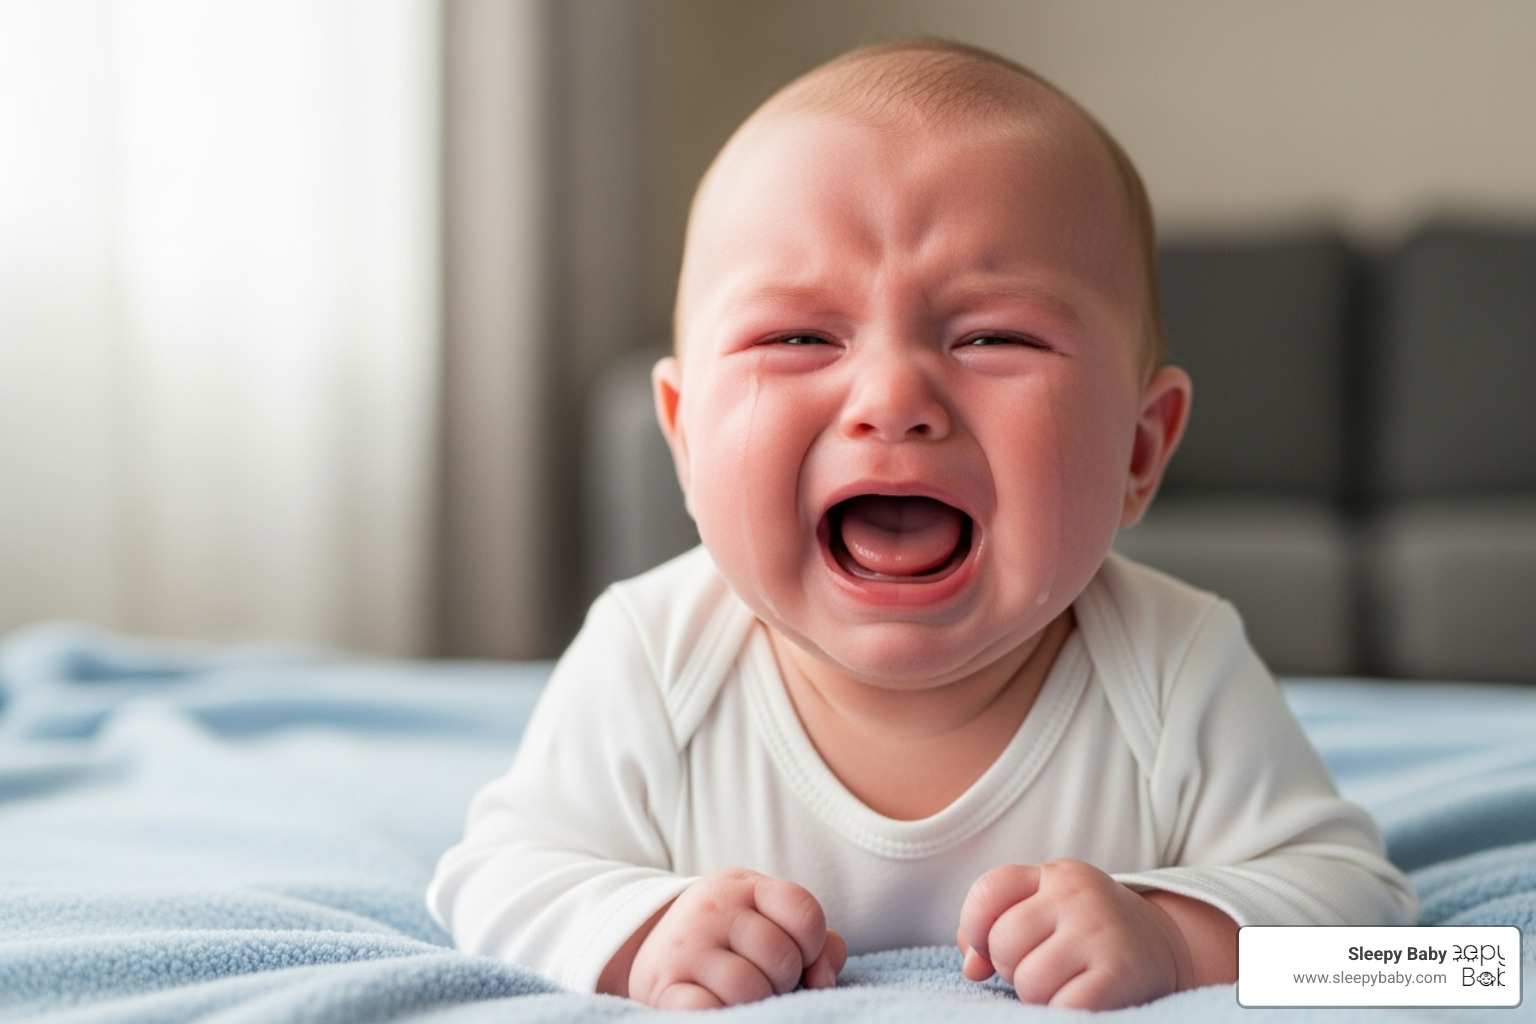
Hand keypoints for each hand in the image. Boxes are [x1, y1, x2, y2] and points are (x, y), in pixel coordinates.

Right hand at [618, 868, 846, 1009]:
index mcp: (744, 886)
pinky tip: (718, 1005)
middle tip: (764, 979)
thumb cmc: (730, 941)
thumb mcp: (771, 922)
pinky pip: (708, 1010)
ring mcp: (685, 945)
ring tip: (743, 995)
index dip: (812, 946)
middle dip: (783, 979)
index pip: (805, 914)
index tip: (797, 955)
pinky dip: (721, 1014)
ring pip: (748, 988)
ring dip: (756, 1002)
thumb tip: (823, 982)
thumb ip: (819, 945)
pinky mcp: (663, 984)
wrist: (651, 946)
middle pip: (781, 956)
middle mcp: (713, 908)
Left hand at [956, 859, 1195, 1008]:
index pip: (987, 891)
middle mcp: (1077, 895)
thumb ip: (994, 928)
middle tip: (1040, 968)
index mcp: (1054, 874)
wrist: (1165, 945)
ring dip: (1036, 996)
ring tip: (1061, 984)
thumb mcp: (1044, 911)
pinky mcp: (1119, 974)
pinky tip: (1078, 1000)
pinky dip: (1061, 1011)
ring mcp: (1100, 932)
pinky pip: (1062, 1006)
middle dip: (1009, 966)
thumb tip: (971, 968)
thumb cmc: (1085, 931)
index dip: (977, 927)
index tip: (992, 946)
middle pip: (1003, 941)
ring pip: (1028, 980)